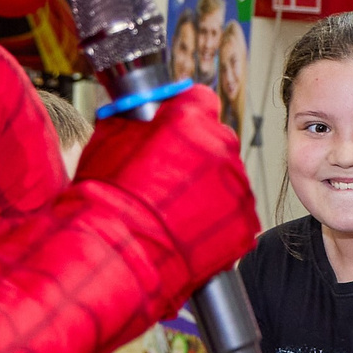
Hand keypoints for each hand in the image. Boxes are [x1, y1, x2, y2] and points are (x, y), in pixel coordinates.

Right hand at [72, 85, 257, 306]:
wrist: (120, 252)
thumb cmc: (107, 197)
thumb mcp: (111, 138)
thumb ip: (137, 119)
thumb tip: (142, 114)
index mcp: (189, 119)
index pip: (201, 101)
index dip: (187, 118)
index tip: (178, 134)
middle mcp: (221, 146)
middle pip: (219, 141)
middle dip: (199, 158)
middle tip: (172, 182)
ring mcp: (237, 186)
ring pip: (229, 180)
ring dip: (210, 192)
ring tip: (179, 212)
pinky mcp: (245, 222)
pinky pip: (236, 216)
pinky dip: (219, 223)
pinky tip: (192, 232)